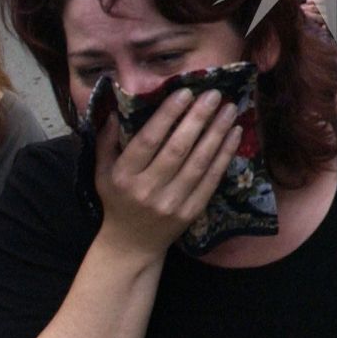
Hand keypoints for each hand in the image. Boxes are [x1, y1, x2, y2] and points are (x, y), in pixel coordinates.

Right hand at [94, 89, 241, 259]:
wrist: (132, 245)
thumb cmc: (117, 201)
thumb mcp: (102, 172)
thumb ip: (106, 141)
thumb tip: (114, 108)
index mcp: (124, 176)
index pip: (148, 141)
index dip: (168, 116)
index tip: (185, 92)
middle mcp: (148, 189)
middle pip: (178, 149)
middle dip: (198, 119)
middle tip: (214, 94)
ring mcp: (172, 202)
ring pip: (199, 163)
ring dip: (217, 133)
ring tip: (230, 109)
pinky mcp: (192, 211)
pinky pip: (212, 179)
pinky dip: (225, 155)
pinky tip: (234, 134)